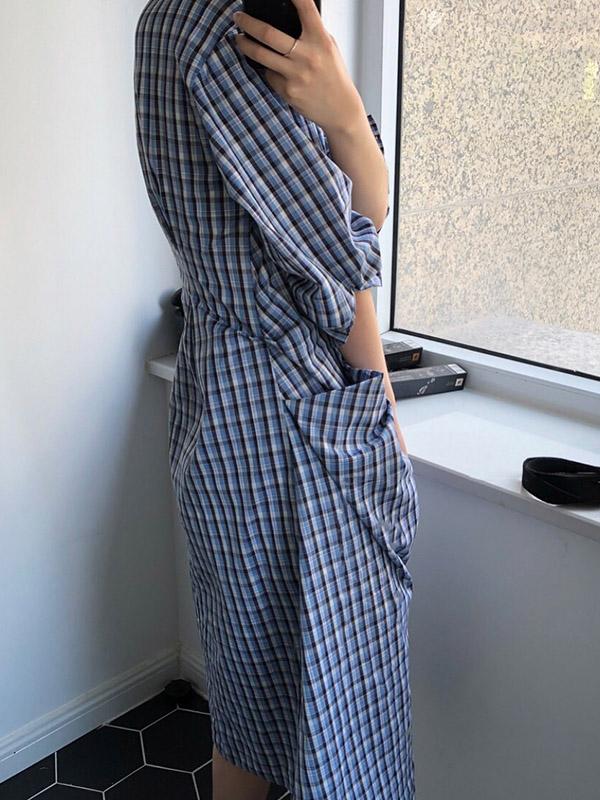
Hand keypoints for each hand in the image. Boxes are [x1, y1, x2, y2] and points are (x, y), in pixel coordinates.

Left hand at [232, 0, 362, 130]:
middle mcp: (308, 56)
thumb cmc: (333, 75)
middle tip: (238, 17)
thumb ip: (312, 33)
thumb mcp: (328, 48)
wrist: (340, 109)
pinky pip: (269, 75)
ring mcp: (296, 75)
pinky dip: (267, 70)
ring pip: (261, 55)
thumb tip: (289, 16)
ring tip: (239, 39)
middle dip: (248, 23)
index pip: (306, 9)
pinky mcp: (288, 91)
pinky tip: (272, 69)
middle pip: (269, 34)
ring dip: (245, 45)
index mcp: (321, 40)